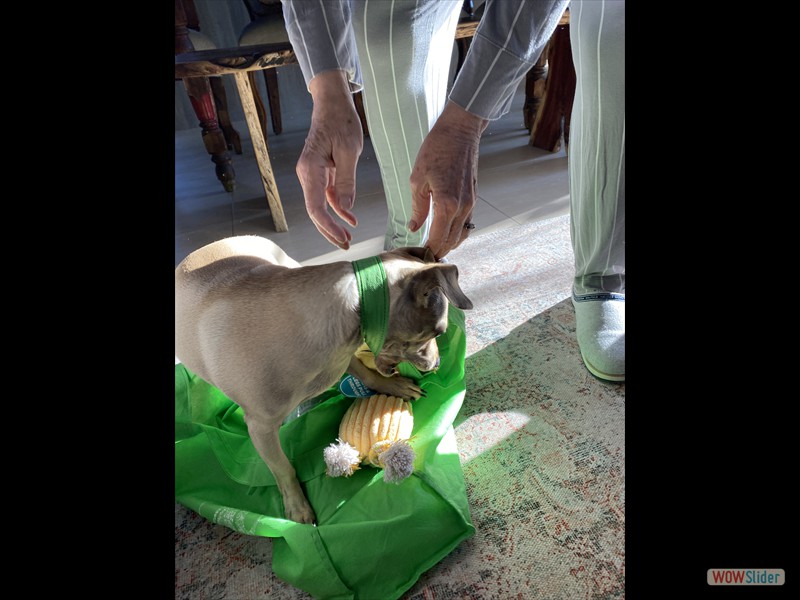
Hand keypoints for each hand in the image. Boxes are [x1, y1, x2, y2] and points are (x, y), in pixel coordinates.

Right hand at [296, 70, 363, 249]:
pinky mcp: (320, 173)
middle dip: (329, 230)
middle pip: (315, 210)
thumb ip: (346, 182)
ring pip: (320, 205)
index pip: (315, 206)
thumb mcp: (350, 151)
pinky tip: (348, 219)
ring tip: (348, 238)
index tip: (342, 238)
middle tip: (345, 245)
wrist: (332, 103)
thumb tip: (345, 209)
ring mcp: (312, 174)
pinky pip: (326, 195)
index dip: (328, 226)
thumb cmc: (341, 121)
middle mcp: (307, 173)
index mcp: (310, 169)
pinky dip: (337, 208)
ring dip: (333, 222)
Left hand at [409, 101, 488, 259]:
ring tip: (436, 246)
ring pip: (462, 233)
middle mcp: (462, 207)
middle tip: (427, 256)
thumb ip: (417, 207)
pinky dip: (457, 231)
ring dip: (450, 243)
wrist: (460, 131)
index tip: (421, 256)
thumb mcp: (417, 179)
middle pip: (452, 241)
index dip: (430, 250)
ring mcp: (471, 203)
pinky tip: (446, 231)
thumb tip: (414, 227)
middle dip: (440, 251)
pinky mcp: (474, 197)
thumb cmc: (436, 150)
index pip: (439, 238)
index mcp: (446, 204)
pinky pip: (467, 222)